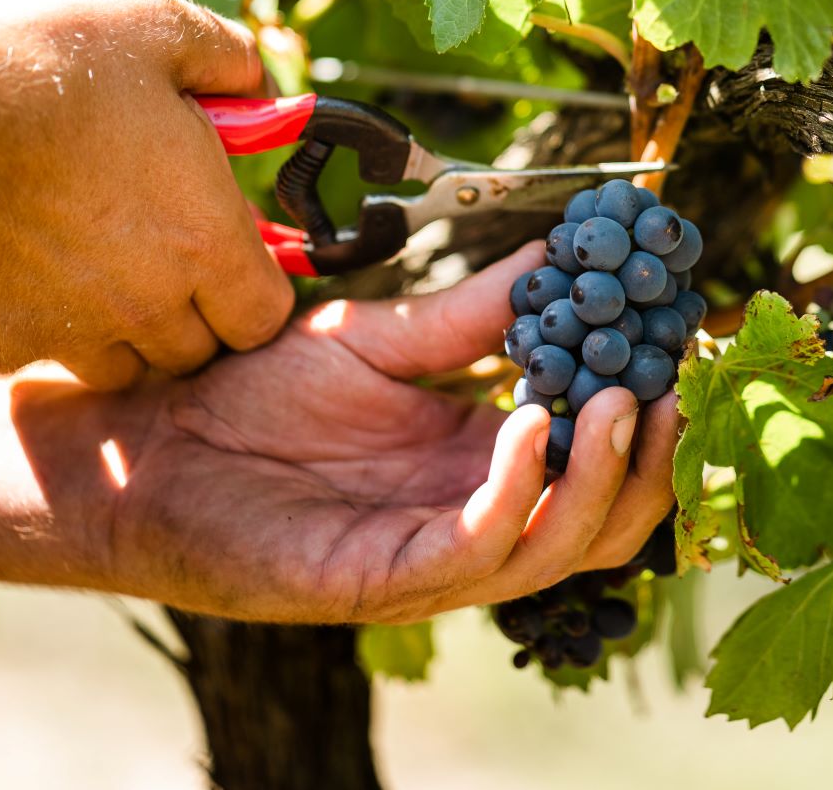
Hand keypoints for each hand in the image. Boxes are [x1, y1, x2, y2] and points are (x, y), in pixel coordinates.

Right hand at [0, 0, 292, 386]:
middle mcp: (147, 308)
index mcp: (205, 242)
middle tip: (154, 248)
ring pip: (119, 364)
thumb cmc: (36, 66)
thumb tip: (267, 93)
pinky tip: (8, 258)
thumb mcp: (154, 25)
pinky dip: (33, 320)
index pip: (265, 317)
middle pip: (196, 350)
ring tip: (84, 254)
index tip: (226, 252)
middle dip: (189, 309)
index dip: (252, 287)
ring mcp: (68, 336)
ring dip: (117, 326)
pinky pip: (33, 351)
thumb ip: (229, 62)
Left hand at [34, 247, 680, 621]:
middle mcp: (474, 515)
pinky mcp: (385, 580)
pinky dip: (518, 490)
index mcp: (483, 459)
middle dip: (650, 458)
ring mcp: (435, 555)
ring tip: (616, 396)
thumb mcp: (384, 335)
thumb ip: (473, 311)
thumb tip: (561, 252)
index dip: (647, 408)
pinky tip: (530, 424)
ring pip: (559, 545)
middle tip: (670, 385)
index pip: (596, 454)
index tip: (680, 340)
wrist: (151, 439)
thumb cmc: (255, 392)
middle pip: (604, 517)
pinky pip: (479, 549)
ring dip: (602, 476)